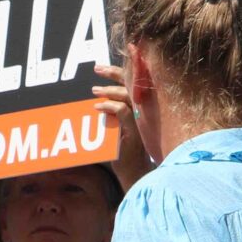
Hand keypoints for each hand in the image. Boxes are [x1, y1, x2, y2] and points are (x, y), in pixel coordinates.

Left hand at [93, 63, 151, 188]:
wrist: (134, 172)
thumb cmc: (125, 151)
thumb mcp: (119, 128)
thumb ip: (114, 114)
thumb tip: (99, 99)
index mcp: (144, 109)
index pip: (135, 85)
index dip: (121, 72)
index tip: (102, 68)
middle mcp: (147, 112)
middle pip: (133, 85)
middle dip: (114, 74)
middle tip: (97, 69)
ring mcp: (142, 121)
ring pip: (128, 96)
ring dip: (109, 91)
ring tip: (94, 91)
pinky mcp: (135, 131)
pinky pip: (123, 112)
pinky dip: (109, 107)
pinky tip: (98, 107)